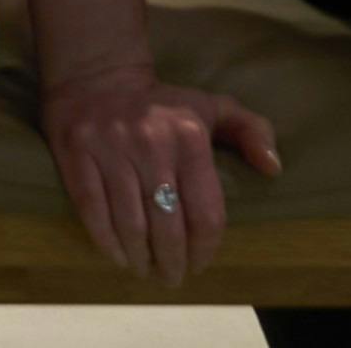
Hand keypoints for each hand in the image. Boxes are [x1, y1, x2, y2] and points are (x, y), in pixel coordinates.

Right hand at [41, 60, 280, 287]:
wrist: (96, 73)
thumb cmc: (162, 103)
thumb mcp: (213, 107)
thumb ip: (252, 131)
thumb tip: (273, 169)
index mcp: (189, 136)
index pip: (205, 212)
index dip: (205, 249)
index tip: (200, 263)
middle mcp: (151, 143)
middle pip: (167, 226)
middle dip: (172, 262)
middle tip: (172, 277)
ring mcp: (110, 149)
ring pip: (130, 224)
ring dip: (141, 258)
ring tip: (146, 271)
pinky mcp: (77, 154)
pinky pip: (93, 210)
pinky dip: (107, 242)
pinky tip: (119, 256)